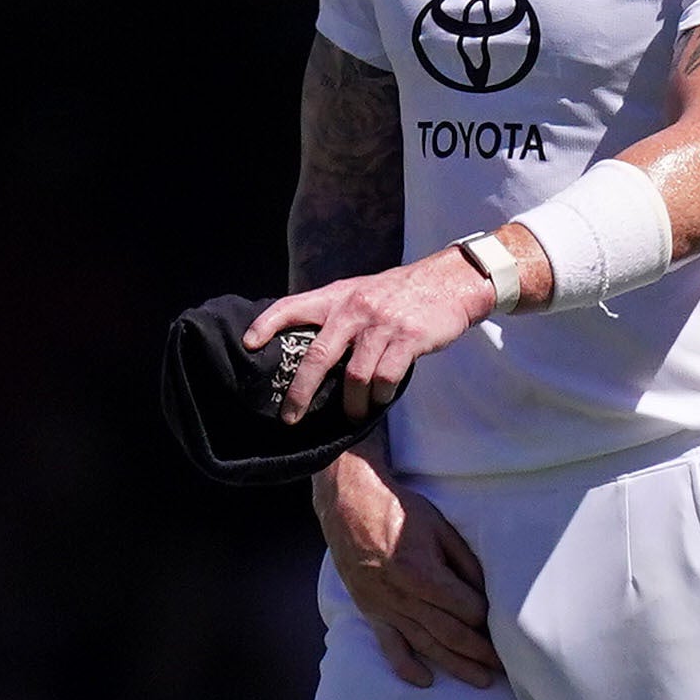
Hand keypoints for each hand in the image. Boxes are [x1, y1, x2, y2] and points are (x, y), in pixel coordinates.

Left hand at [250, 249, 500, 424]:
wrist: (451, 281)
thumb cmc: (402, 293)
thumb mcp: (363, 292)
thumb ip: (338, 313)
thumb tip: (311, 349)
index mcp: (339, 296)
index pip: (293, 306)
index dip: (267, 324)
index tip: (249, 344)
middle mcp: (355, 308)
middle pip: (318, 356)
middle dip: (300, 392)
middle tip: (290, 417)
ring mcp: (382, 324)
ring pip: (355, 376)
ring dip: (353, 403)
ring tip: (354, 415)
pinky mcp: (409, 338)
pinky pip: (386, 378)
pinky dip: (381, 395)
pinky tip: (382, 399)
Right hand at [316, 449, 497, 687]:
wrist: (348, 504)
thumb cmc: (397, 510)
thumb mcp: (440, 526)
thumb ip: (464, 562)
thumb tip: (484, 592)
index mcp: (421, 572)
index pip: (465, 608)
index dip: (486, 618)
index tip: (502, 624)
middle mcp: (402, 596)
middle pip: (450, 634)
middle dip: (480, 652)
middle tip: (505, 666)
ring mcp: (384, 607)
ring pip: (426, 645)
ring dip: (456, 666)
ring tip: (481, 680)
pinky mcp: (371, 611)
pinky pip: (389, 645)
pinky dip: (406, 666)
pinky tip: (426, 680)